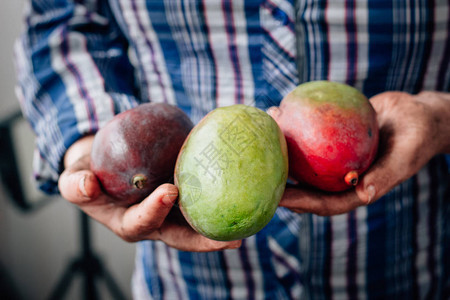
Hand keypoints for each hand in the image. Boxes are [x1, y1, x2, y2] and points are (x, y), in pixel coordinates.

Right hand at [58, 135, 241, 250]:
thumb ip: (75, 185)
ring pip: (198, 224)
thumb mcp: (74, 178)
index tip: (170, 191)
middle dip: (205, 239)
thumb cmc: (88, 172)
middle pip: (181, 236)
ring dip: (222, 226)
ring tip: (249, 223)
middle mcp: (155, 222)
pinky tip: (245, 190)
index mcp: (128, 222)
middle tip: (231, 237)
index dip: (155, 210)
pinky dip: (222, 201)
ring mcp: (171, 212)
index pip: (142, 223)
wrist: (103, 163)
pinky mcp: (184, 198)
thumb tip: (87, 185)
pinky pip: (203, 202)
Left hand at [273, 91, 449, 215]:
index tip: (277, 199)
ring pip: (305, 160)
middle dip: (283, 182)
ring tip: (263, 137)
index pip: (324, 203)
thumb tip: (364, 194)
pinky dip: (296, 129)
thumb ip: (386, 175)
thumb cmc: (418, 136)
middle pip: (307, 185)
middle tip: (257, 174)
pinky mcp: (333, 139)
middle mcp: (341, 177)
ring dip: (283, 152)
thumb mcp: (407, 155)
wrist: (417, 113)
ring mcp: (335, 159)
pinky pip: (311, 136)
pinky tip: (281, 115)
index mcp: (356, 190)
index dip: (301, 203)